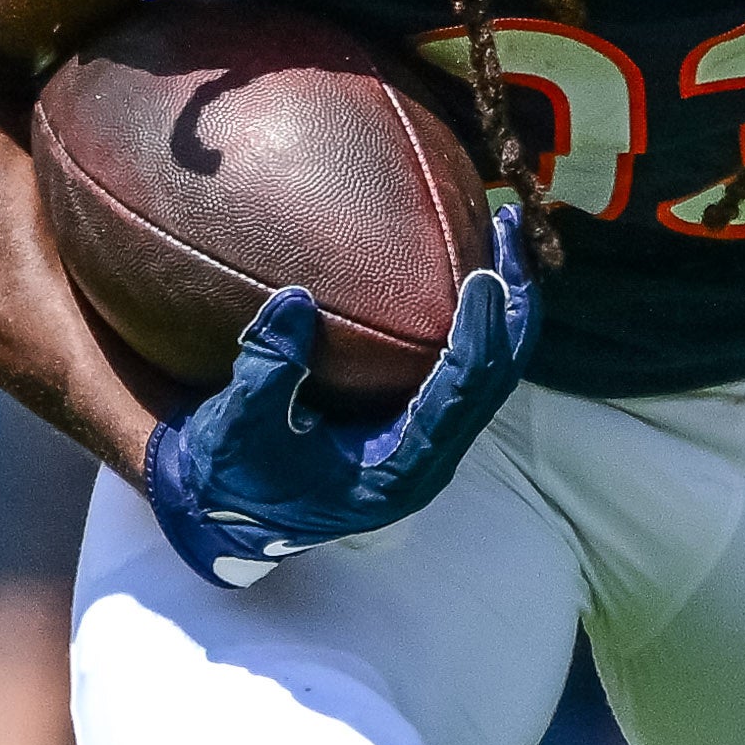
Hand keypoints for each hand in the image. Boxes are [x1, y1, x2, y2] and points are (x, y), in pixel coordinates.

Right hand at [142, 204, 535, 587]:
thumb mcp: (237, 430)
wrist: (231, 517)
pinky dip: (476, 316)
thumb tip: (295, 299)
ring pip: (490, 370)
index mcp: (401, 469)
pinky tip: (468, 263)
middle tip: (510, 227)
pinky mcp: (416, 422)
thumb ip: (266, 372)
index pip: (462, 392)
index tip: (487, 274)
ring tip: (503, 233)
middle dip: (513, 301)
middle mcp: (430, 457)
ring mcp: (428, 441)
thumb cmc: (235, 480)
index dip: (480, 332)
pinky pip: (464, 366)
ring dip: (505, 302)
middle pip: (496, 374)